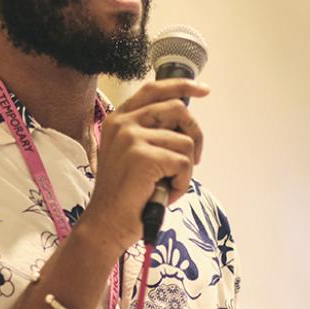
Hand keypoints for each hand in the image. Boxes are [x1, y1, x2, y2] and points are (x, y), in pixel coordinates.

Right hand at [76, 79, 208, 255]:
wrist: (106, 223)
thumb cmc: (124, 194)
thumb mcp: (131, 153)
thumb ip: (149, 132)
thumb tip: (184, 121)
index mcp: (118, 119)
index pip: (155, 89)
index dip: (182, 86)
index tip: (203, 90)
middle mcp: (123, 123)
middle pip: (178, 110)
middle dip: (195, 134)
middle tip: (194, 158)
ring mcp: (132, 138)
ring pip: (185, 142)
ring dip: (185, 170)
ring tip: (167, 185)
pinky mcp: (143, 157)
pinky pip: (183, 164)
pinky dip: (182, 183)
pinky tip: (165, 193)